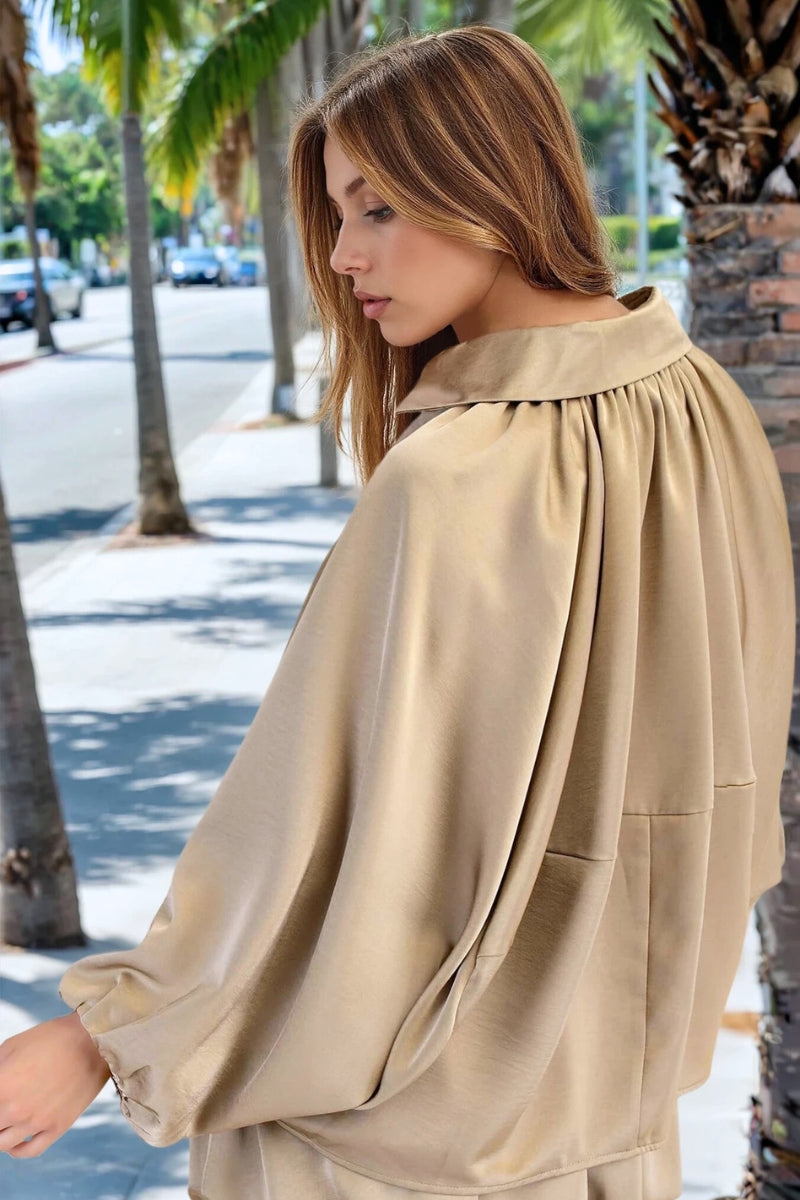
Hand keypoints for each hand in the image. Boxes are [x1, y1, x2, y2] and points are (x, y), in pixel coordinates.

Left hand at [0, 1011, 110, 1157]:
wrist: (92, 1040)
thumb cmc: (51, 1037)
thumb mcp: (12, 1045)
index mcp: (0, 1086)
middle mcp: (15, 1109)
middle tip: (3, 1105)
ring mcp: (37, 1121)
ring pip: (3, 1144)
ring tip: (4, 1123)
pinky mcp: (57, 1126)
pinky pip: (30, 1150)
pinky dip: (17, 1151)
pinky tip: (14, 1144)